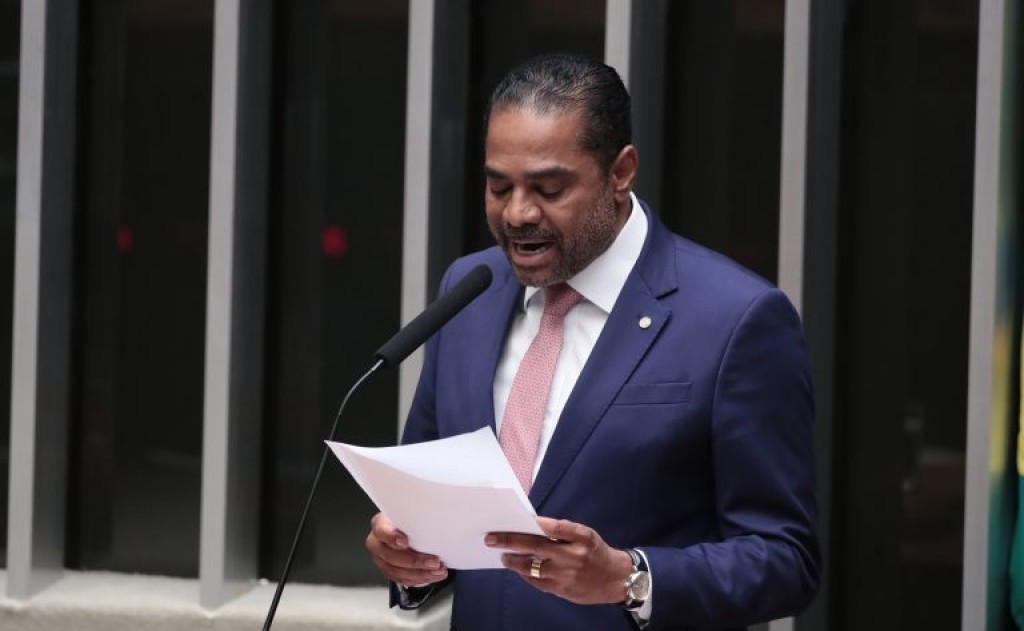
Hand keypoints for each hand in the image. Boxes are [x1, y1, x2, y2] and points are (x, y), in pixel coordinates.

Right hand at [365, 512, 447, 586]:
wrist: (406, 528)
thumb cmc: (408, 520)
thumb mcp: (410, 515)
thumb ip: (416, 519)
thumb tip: (434, 524)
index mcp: (380, 525)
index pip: (382, 531)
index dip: (392, 538)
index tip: (405, 542)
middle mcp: (377, 543)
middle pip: (391, 556)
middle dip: (415, 561)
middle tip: (434, 562)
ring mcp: (381, 559)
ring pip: (397, 572)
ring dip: (420, 574)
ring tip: (438, 571)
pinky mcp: (388, 571)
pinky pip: (402, 580)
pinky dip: (419, 579)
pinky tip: (432, 576)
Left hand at [485, 517, 632, 604]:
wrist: (615, 580)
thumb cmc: (595, 552)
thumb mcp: (585, 535)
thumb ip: (563, 531)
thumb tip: (532, 526)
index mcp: (582, 537)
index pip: (556, 527)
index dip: (535, 523)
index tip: (516, 519)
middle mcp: (574, 555)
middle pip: (536, 547)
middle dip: (510, 542)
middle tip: (492, 539)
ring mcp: (567, 574)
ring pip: (532, 567)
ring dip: (514, 561)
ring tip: (504, 556)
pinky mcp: (562, 589)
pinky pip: (537, 582)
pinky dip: (525, 575)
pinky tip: (518, 568)